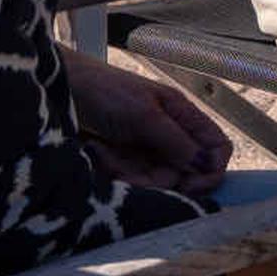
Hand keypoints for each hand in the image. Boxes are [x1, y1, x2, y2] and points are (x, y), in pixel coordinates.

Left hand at [69, 51, 233, 192]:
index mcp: (183, 116)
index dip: (212, 171)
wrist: (60, 89)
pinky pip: (132, 180)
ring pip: (156, 180)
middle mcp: (169, 135)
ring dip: (131, 175)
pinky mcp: (123, 161)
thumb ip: (176, 141)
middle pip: (184, 173)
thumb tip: (206, 166)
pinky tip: (98, 155)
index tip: (191, 186)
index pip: (216, 148)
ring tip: (105, 155)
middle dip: (158, 178)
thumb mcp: (143, 114)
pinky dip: (116, 173)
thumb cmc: (104, 89)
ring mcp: (146, 150)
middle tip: (131, 173)